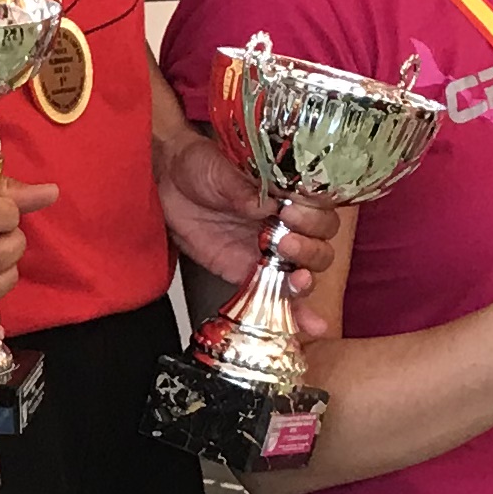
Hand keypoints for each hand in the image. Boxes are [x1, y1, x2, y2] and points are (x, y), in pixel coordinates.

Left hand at [157, 118, 342, 299]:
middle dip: (309, 247)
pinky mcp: (252, 274)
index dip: (313, 215)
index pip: (322, 210)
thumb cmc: (203, 166)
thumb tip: (263, 203)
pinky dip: (299, 315)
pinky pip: (280, 298)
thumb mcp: (221, 167)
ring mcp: (273, 253)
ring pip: (308, 272)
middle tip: (284, 240)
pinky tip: (312, 326)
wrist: (170, 183)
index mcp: (291, 193)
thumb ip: (243, 185)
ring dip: (305, 277)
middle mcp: (290, 225)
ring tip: (293, 275)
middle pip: (322, 245)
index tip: (291, 211)